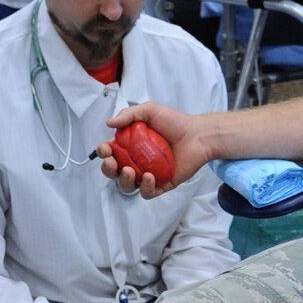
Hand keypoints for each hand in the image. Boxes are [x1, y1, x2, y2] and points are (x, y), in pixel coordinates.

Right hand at [96, 100, 211, 196]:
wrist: (198, 135)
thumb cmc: (176, 122)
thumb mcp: (150, 110)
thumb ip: (128, 114)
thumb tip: (109, 123)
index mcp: (130, 145)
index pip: (110, 152)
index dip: (103, 152)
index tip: (105, 148)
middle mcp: (137, 161)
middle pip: (114, 171)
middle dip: (107, 169)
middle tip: (111, 162)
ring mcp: (148, 174)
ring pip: (128, 185)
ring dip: (123, 180)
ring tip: (129, 170)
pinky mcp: (161, 184)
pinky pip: (148, 192)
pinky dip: (145, 187)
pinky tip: (148, 177)